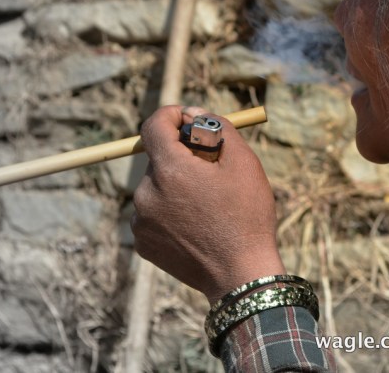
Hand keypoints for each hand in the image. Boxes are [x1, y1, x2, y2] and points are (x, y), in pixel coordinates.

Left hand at [131, 105, 285, 303]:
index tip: (187, 120)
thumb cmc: (247, 216)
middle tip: (212, 170)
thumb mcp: (243, 162)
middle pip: (158, 158)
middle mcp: (147, 193)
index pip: (153, 125)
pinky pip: (152, 213)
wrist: (240, 275)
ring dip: (175, 185)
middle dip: (182, 156)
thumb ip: (217, 127)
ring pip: (156, 187)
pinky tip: (196, 224)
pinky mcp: (142, 242)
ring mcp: (141, 221)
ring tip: (207, 204)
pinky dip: (170, 211)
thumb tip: (193, 113)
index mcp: (169, 170)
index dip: (171, 116)